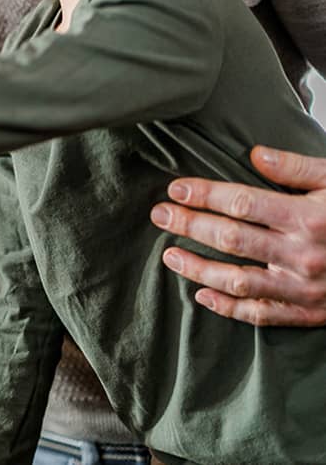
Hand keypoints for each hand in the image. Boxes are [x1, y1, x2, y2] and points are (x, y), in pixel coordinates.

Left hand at [151, 145, 325, 325]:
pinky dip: (228, 307)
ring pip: (238, 280)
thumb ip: (297, 168)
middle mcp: (303, 255)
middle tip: (159, 214)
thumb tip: (254, 154)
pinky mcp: (311, 312)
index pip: (241, 203)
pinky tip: (202, 295)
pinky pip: (262, 314)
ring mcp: (306, 288)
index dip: (203, 195)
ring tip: (170, 254)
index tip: (175, 189)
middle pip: (231, 239)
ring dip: (198, 268)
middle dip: (189, 224)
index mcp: (308, 218)